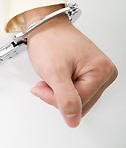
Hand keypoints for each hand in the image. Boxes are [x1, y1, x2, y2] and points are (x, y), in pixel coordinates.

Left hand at [23, 4, 117, 127]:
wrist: (45, 27)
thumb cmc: (49, 41)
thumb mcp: (54, 73)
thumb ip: (65, 99)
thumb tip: (73, 120)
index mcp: (102, 71)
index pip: (80, 104)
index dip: (55, 98)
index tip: (42, 86)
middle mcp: (105, 72)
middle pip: (81, 104)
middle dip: (58, 96)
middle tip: (47, 80)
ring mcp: (98, 73)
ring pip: (77, 100)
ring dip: (58, 93)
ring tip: (52, 75)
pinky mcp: (89, 73)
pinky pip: (75, 92)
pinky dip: (61, 88)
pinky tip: (57, 76)